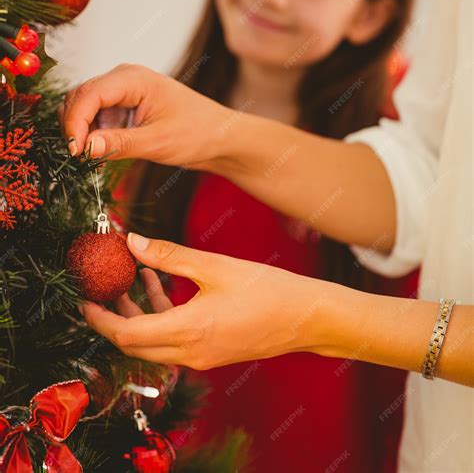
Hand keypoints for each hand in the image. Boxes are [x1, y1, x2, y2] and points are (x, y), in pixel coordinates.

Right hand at [58, 63, 229, 167]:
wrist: (220, 138)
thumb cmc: (198, 133)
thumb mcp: (157, 142)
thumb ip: (119, 144)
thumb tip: (85, 147)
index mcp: (133, 79)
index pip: (88, 94)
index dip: (75, 122)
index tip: (75, 150)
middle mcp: (124, 80)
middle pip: (80, 97)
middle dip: (74, 126)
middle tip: (79, 157)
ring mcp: (123, 94)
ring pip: (84, 108)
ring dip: (82, 131)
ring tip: (91, 157)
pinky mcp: (124, 109)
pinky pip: (97, 119)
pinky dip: (92, 136)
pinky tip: (101, 154)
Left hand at [79, 233, 338, 368]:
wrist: (307, 318)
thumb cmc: (266, 290)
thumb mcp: (214, 266)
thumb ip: (169, 255)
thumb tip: (131, 241)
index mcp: (188, 331)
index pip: (125, 334)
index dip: (99, 317)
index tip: (83, 297)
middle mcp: (190, 352)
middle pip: (134, 344)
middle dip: (112, 316)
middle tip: (99, 287)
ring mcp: (202, 356)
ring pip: (153, 342)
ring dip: (136, 314)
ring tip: (130, 278)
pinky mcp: (212, 352)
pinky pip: (173, 340)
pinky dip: (160, 316)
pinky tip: (160, 284)